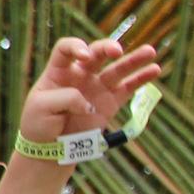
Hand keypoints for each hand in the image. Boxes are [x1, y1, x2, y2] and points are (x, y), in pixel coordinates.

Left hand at [20, 37, 161, 144]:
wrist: (50, 147)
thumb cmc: (39, 123)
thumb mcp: (42, 107)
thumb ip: (66, 98)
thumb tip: (89, 104)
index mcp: (58, 71)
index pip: (66, 48)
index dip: (76, 47)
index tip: (84, 56)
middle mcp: (80, 74)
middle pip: (96, 53)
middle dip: (107, 48)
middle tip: (117, 51)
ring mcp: (97, 87)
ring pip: (118, 69)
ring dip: (134, 59)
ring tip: (150, 51)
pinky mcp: (110, 102)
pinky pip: (128, 87)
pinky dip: (141, 79)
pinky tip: (154, 70)